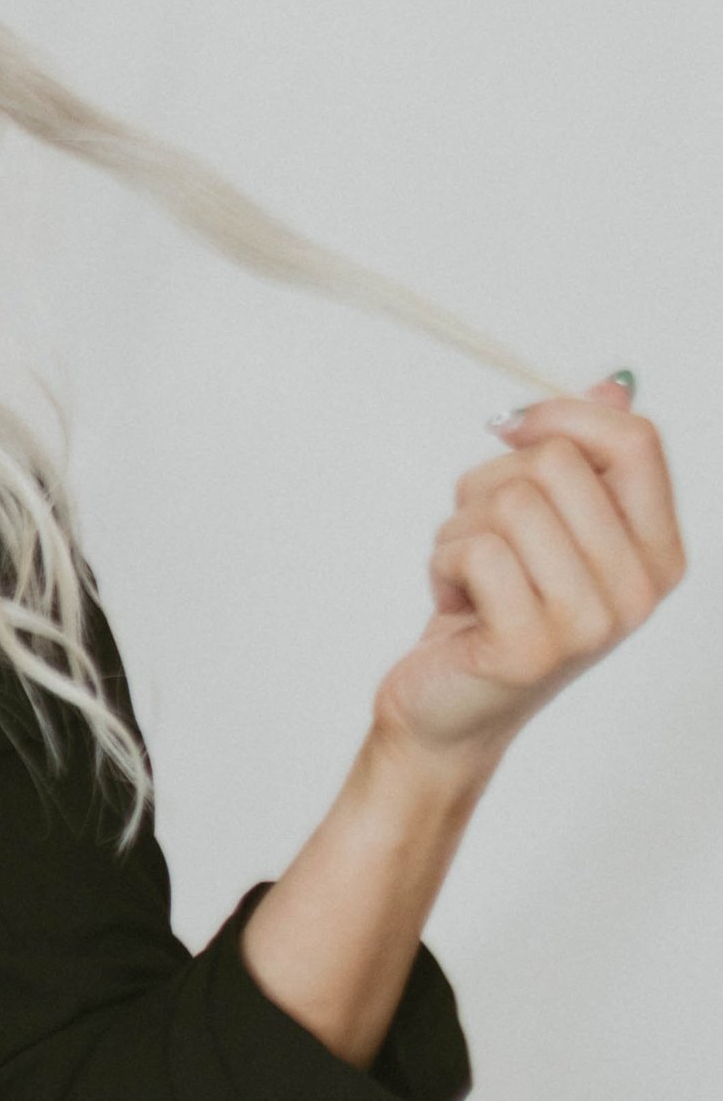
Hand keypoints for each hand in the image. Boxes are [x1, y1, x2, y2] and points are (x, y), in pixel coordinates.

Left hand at [373, 380, 687, 773]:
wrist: (448, 713)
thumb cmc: (493, 615)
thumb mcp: (548, 530)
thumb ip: (587, 461)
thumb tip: (614, 387)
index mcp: (658, 554)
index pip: (637, 442)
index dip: (564, 415)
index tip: (513, 427)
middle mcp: (638, 590)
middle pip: (560, 462)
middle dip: (493, 481)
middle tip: (478, 535)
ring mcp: (590, 622)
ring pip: (512, 501)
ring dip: (461, 527)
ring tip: (466, 574)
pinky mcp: (531, 645)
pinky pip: (477, 549)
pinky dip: (442, 563)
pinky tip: (451, 602)